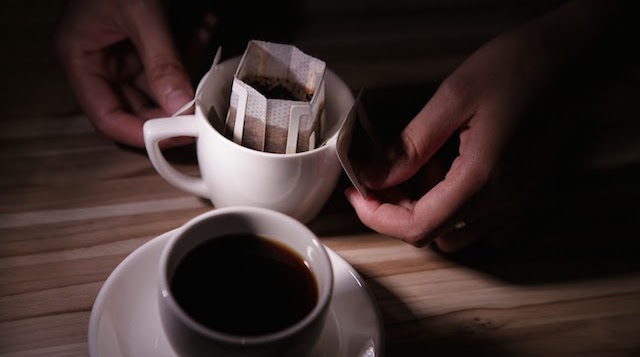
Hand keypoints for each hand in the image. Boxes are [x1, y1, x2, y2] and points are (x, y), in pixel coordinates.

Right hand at [55, 0, 215, 147]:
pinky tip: (206, 24)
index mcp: (81, 59)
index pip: (107, 117)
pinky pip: (173, 61)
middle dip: (176, 99)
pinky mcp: (147, 45)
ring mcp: (125, 54)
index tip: (174, 137)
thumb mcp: (141, 14)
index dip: (140, 133)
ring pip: (163, 84)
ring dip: (190, 64)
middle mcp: (101, 62)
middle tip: (204, 98)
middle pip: (140, 105)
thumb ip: (162, 61)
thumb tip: (181, 105)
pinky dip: (192, 46)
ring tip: (204, 33)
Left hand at [346, 0, 620, 251]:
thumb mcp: (454, 98)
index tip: (356, 192)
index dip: (377, 216)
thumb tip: (373, 177)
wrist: (575, 59)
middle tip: (384, 173)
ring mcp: (518, 202)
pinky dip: (459, 215)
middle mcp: (503, 202)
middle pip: (434, 235)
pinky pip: (488, 228)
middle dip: (398, 211)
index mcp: (482, 180)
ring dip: (428, 212)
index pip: (417, 226)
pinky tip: (452, 179)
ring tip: (422, 169)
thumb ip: (411, 145)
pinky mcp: (527, 194)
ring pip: (458, 236)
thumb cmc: (518, 67)